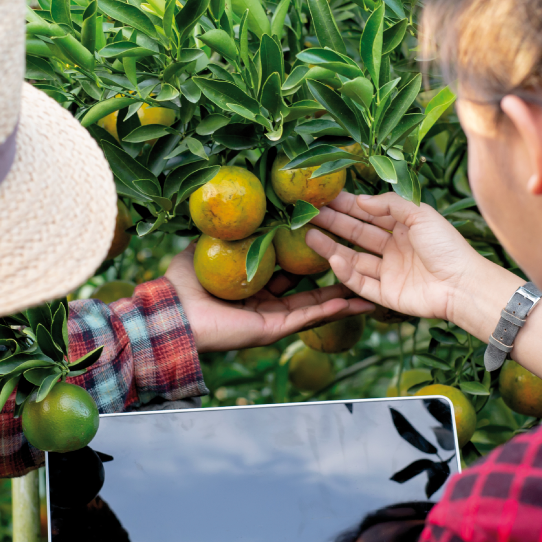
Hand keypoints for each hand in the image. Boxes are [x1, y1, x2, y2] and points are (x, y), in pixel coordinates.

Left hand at [164, 243, 374, 352]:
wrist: (171, 311)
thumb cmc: (182, 283)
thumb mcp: (206, 249)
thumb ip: (226, 236)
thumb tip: (239, 212)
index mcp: (252, 288)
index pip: (289, 275)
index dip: (310, 261)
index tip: (332, 243)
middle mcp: (265, 305)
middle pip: (309, 294)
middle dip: (335, 282)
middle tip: (361, 266)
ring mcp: (270, 319)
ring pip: (315, 308)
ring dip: (343, 299)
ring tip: (371, 289)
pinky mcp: (271, 329)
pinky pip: (306, 318)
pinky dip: (331, 310)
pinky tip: (353, 300)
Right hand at [307, 192, 486, 323]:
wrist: (463, 285)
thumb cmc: (447, 246)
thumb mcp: (420, 214)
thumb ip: (390, 204)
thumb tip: (360, 200)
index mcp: (404, 228)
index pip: (369, 214)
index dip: (348, 206)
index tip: (325, 198)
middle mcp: (393, 249)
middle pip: (357, 234)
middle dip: (333, 223)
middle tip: (309, 215)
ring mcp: (388, 272)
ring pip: (353, 258)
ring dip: (331, 247)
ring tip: (309, 235)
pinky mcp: (386, 295)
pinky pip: (360, 282)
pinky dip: (346, 272)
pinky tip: (333, 258)